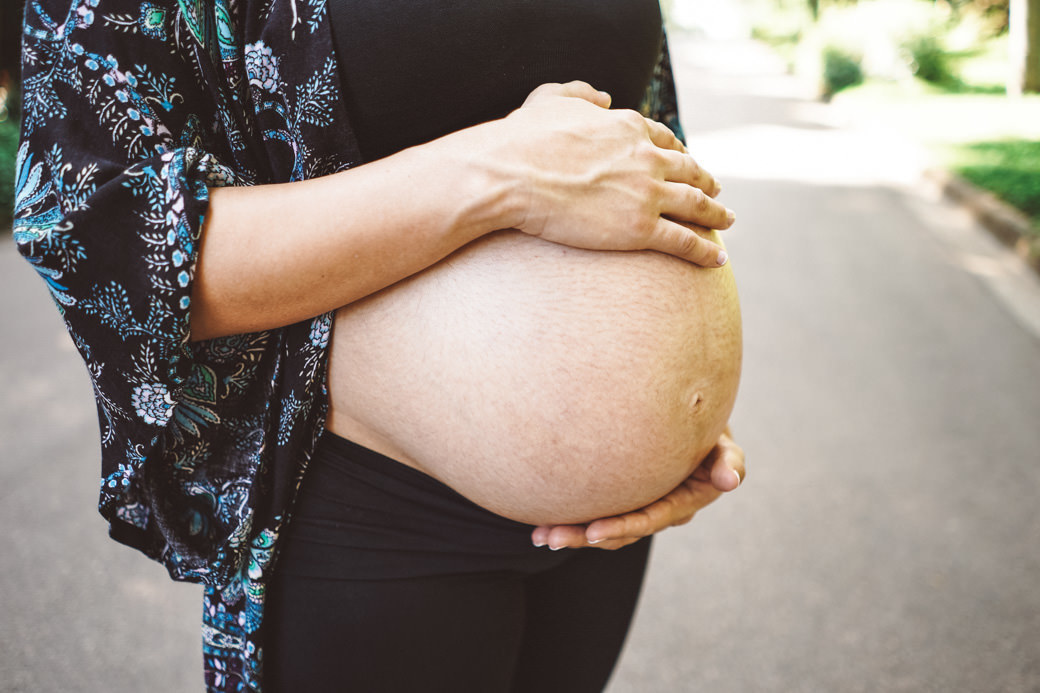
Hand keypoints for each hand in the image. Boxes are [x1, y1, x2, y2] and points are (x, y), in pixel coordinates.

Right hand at [492, 81, 734, 266]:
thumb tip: (603, 96)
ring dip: (716, 215)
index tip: (688, 162)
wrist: (511, 175)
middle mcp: (647, 158)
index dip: (681, 153)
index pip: (665, 141)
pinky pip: (684, 242)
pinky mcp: (640, 230)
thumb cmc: (521, 139)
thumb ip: (580, 92)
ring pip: (696, 206)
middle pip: (689, 171)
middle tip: (717, 192)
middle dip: (707, 182)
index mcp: (628, 127)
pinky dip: (706, 251)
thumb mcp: (550, 100)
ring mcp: (647, 194)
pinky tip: (719, 259)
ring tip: (727, 222)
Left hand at [530, 427, 744, 549]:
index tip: (593, 532)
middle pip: (620, 530)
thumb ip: (728, 460)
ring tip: (539, 535)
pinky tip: (543, 518)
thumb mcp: (723, 442)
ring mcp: (642, 505)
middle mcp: (662, 510)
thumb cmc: (708, 427)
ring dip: (572, 532)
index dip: (622, 527)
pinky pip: (599, 510)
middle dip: (584, 536)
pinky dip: (574, 515)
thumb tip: (730, 481)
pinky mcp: (626, 496)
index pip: (650, 518)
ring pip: (605, 527)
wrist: (692, 420)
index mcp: (685, 501)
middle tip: (549, 537)